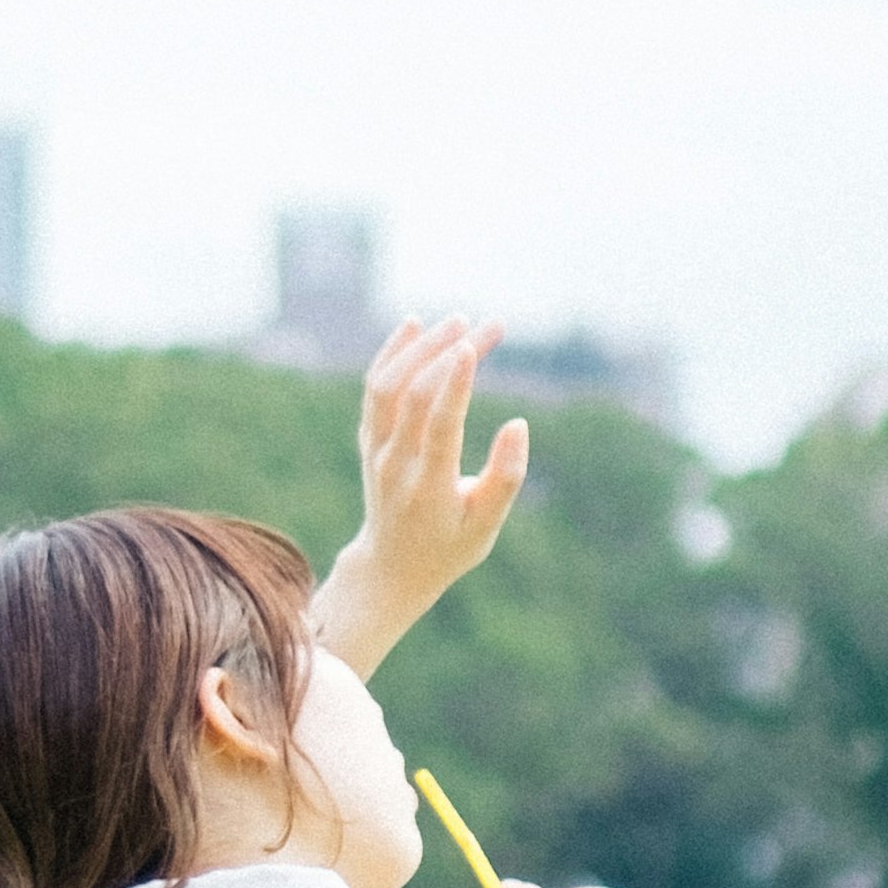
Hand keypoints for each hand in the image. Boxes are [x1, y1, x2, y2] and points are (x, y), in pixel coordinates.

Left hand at [310, 313, 531, 673]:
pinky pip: (375, 389)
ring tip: (457, 320)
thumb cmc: (449, 547)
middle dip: (451, 353)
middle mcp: (396, 463)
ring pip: (387, 386)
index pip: (438, 425)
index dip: (454, 384)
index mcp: (428, 487)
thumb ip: (505, 477)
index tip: (473, 344)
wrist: (391, 567)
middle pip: (414, 394)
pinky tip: (415, 327)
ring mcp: (377, 449)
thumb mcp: (486, 526)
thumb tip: (517, 423)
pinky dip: (391, 354)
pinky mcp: (370, 439)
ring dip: (420, 347)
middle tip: (492, 326)